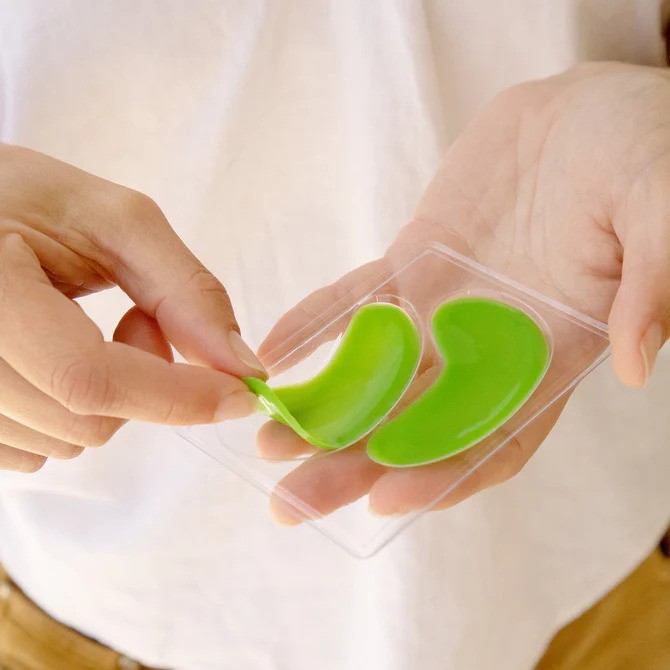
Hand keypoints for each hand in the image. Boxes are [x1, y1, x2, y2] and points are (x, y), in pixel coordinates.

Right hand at [0, 143, 264, 471]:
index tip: (242, 391)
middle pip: (87, 422)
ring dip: (108, 398)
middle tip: (137, 318)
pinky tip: (56, 362)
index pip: (90, 378)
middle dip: (145, 382)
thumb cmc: (28, 201)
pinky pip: (37, 450)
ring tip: (83, 329)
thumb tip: (241, 366)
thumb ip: (186, 291)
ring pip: (67, 442)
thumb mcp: (115, 222)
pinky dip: (73, 411)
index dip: (177, 396)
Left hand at [258, 62, 669, 522]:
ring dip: (324, 412)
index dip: (445, 476)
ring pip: (378, 376)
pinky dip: (314, 327)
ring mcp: (447, 308)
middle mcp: (493, 348)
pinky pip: (355, 301)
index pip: (498, 439)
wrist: (583, 113)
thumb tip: (635, 364)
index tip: (384, 501)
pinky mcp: (413, 264)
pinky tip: (271, 354)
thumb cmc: (640, 158)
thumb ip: (652, 287)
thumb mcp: (663, 214)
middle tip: (291, 504)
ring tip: (268, 445)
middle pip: (418, 425)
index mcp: (556, 355)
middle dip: (355, 467)